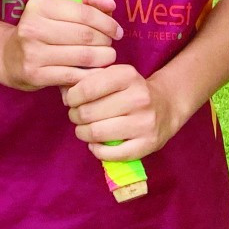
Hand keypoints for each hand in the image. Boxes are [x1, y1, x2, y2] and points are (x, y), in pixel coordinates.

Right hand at [0, 0, 119, 90]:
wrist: (9, 58)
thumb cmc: (41, 31)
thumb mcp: (58, 10)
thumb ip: (86, 3)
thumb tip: (111, 5)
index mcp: (39, 6)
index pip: (83, 12)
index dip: (106, 22)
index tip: (117, 30)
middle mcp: (32, 27)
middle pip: (85, 34)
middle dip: (105, 40)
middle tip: (111, 45)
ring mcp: (32, 52)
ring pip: (83, 56)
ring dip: (103, 58)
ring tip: (107, 57)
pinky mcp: (35, 75)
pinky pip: (74, 75)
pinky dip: (90, 74)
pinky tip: (96, 72)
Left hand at [61, 64, 183, 161]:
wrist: (166, 106)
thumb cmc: (130, 90)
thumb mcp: (114, 76)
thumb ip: (88, 80)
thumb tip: (63, 92)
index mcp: (128, 75)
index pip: (87, 88)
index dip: (72, 97)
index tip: (71, 100)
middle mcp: (139, 97)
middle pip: (89, 112)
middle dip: (75, 116)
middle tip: (77, 116)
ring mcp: (145, 122)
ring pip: (98, 133)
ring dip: (83, 133)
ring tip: (83, 130)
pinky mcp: (148, 144)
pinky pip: (111, 153)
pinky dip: (97, 150)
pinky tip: (96, 144)